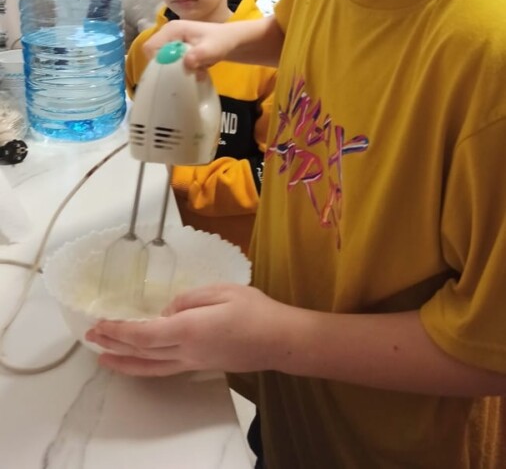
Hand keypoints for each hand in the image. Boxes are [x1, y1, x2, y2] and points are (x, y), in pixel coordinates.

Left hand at [85, 284, 284, 376]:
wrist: (280, 340)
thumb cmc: (255, 310)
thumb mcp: (222, 291)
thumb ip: (189, 298)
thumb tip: (166, 310)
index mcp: (189, 329)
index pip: (145, 333)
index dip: (120, 330)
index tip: (101, 323)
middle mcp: (186, 351)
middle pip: (142, 352)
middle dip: (114, 344)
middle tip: (90, 338)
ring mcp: (193, 362)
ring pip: (150, 366)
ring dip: (124, 361)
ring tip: (103, 358)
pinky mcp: (201, 365)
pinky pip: (164, 368)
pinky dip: (144, 365)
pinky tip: (138, 361)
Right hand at [143, 19, 233, 70]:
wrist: (231, 41)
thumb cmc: (221, 41)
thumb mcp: (212, 49)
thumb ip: (199, 55)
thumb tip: (186, 62)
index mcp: (172, 29)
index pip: (150, 47)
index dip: (158, 61)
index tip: (173, 70)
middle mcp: (167, 34)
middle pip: (155, 56)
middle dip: (169, 68)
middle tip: (187, 72)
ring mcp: (171, 41)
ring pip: (163, 62)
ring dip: (178, 70)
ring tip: (196, 70)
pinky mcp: (176, 49)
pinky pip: (171, 64)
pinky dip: (183, 70)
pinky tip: (197, 70)